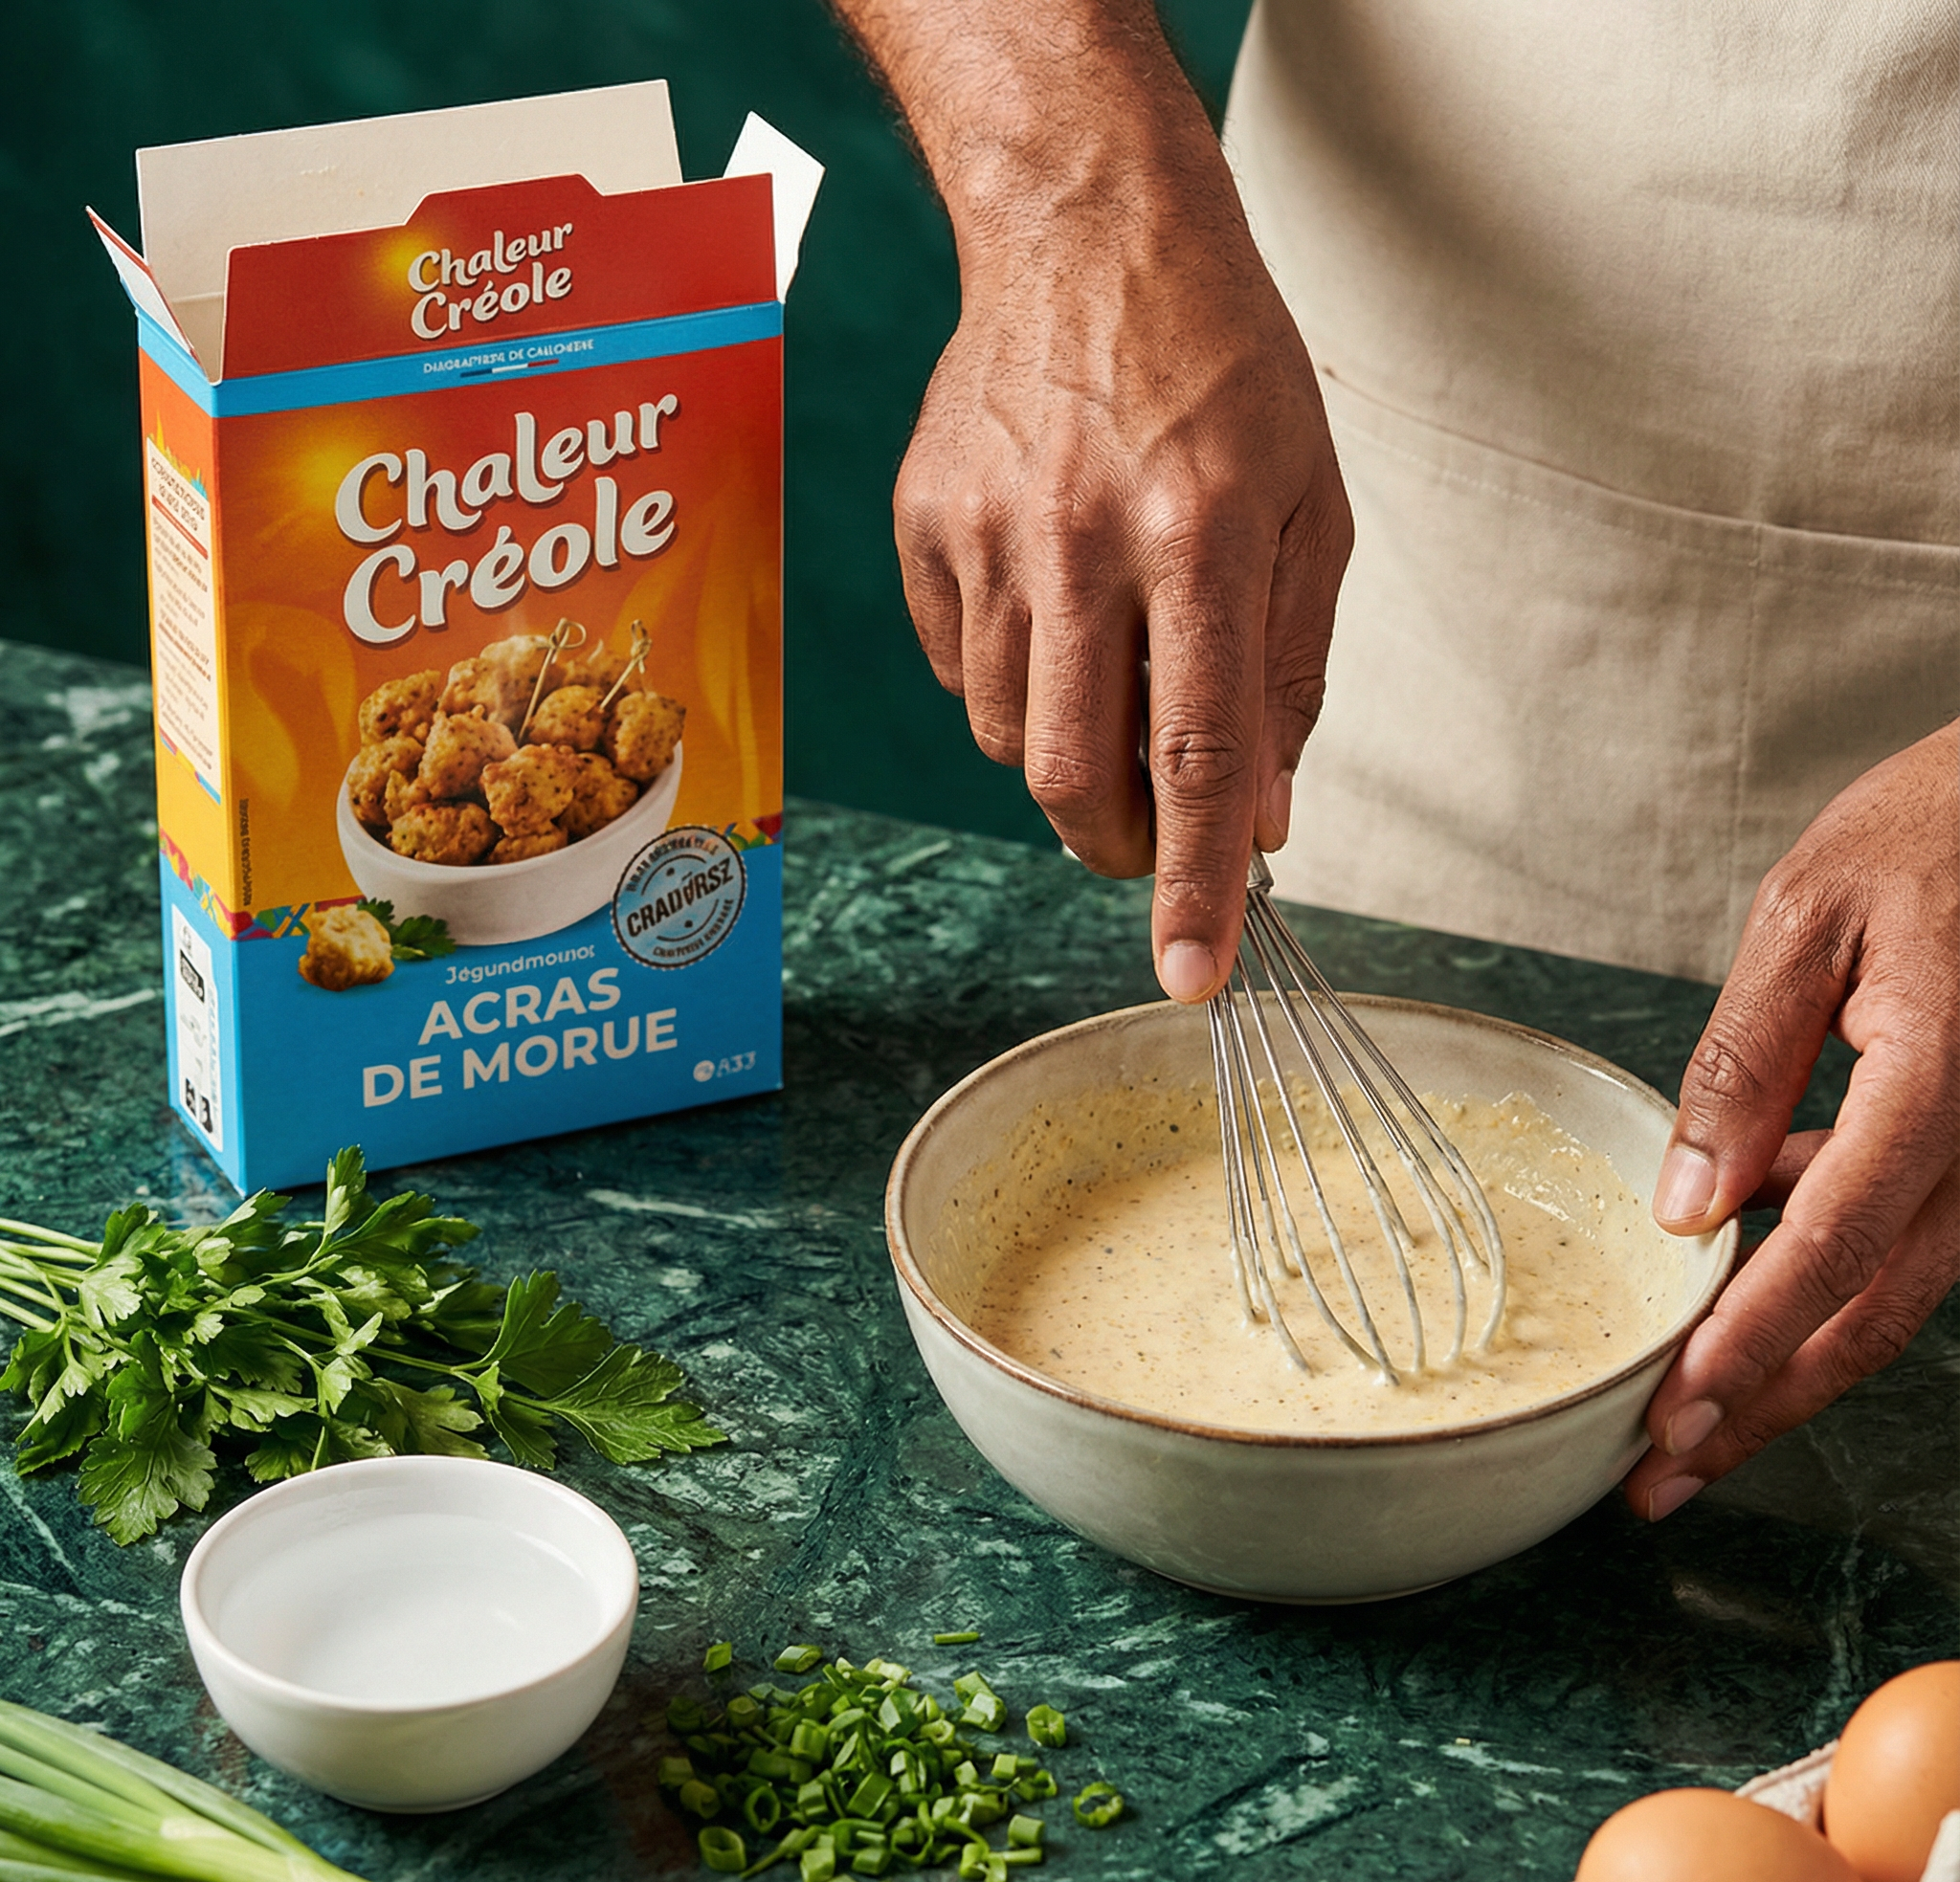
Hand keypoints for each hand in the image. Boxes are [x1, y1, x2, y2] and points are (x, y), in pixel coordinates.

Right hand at [835, 0, 1350, 1002]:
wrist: (1086, 232)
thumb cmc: (1223, 370)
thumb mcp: (1308, 505)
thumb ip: (1289, 668)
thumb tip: (1264, 814)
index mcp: (1199, 529)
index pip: (1198, 748)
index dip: (1200, 880)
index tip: (1191, 977)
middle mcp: (1080, 538)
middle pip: (1079, 773)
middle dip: (1120, 845)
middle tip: (1154, 836)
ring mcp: (985, 534)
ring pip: (1012, 738)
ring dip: (1072, 757)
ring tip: (1111, 671)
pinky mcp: (924, 530)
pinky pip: (963, 676)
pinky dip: (1016, 686)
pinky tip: (1051, 614)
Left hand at [1624, 720, 1959, 1520]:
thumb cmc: (1932, 833)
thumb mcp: (1804, 919)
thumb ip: (1744, 1064)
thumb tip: (1687, 1207)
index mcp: (1945, 1079)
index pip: (1835, 1243)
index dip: (1753, 1339)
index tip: (1676, 1412)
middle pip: (1873, 1311)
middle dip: (1764, 1403)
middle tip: (1661, 1472)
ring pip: (1895, 1295)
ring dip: (1791, 1363)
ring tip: (1689, 1419)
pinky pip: (1909, 1237)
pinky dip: (1825, 1278)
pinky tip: (1743, 1282)